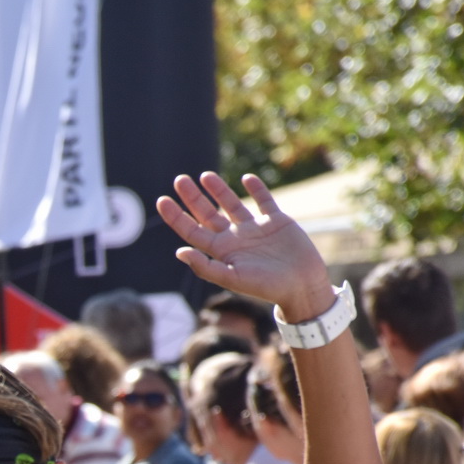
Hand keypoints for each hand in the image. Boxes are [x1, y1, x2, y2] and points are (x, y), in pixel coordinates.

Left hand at [156, 173, 333, 317]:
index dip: (176, 217)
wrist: (301, 286)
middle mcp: (235, 238)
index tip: (162, 200)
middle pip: (208, 214)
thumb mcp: (232, 278)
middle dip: (193, 198)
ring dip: (219, 190)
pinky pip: (265, 201)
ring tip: (205, 176)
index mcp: (222, 251)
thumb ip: (205, 266)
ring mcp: (255, 229)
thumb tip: (179, 252)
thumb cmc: (266, 287)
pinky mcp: (277, 222)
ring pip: (232, 204)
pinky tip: (247, 178)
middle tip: (179, 180)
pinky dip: (257, 189)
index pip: (192, 231)